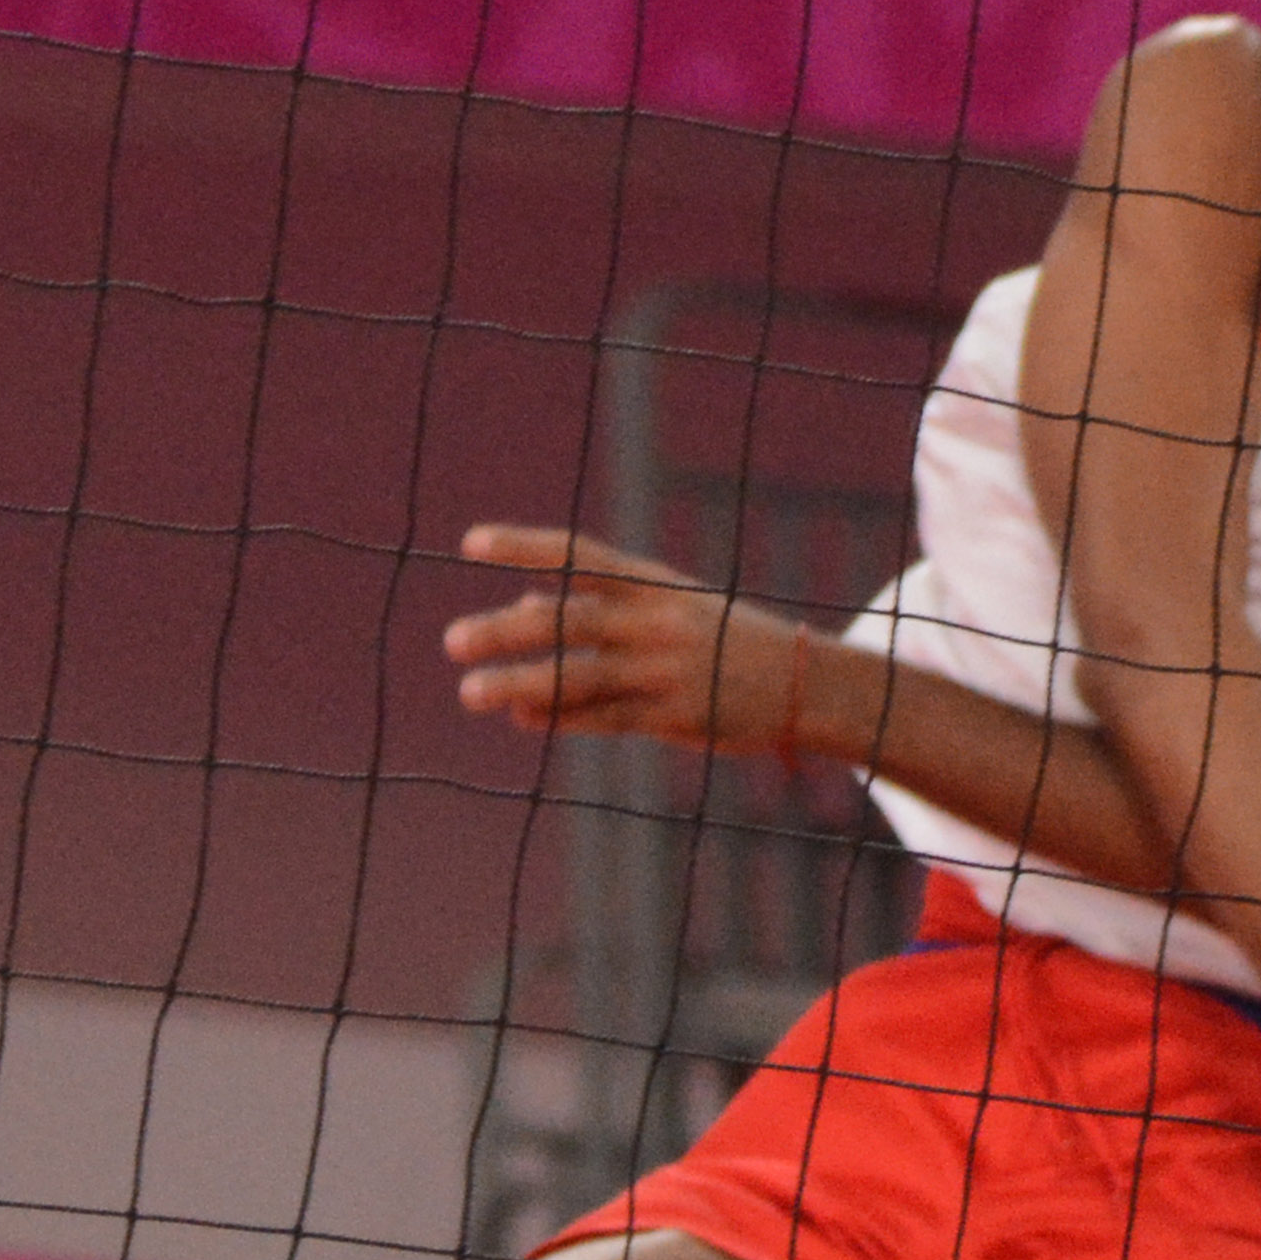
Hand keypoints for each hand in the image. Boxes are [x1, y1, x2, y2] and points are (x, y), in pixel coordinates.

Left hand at [444, 525, 840, 758]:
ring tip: (469, 692)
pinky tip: (522, 717)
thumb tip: (519, 606)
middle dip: (508, 630)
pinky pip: (606, 717)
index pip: (583, 556)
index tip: (471, 541)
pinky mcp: (675, 717)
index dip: (527, 546)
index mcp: (657, 585)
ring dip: (520, 683)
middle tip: (452, 640)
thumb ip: (597, 606)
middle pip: (572, 619)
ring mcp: (667, 671)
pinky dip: (560, 717)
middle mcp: (659, 623)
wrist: (808, 682)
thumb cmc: (724, 638)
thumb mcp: (671, 607)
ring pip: (580, 675)